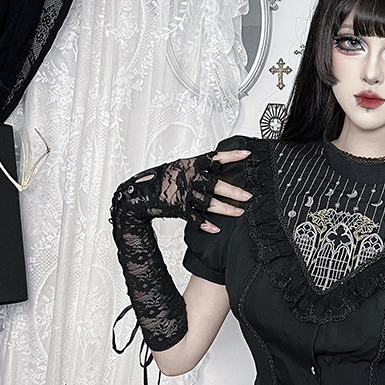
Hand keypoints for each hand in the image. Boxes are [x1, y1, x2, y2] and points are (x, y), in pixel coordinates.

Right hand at [116, 149, 251, 229]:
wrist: (137, 194)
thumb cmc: (159, 180)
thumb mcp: (178, 168)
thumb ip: (196, 170)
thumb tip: (216, 170)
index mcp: (189, 164)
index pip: (214, 158)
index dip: (231, 156)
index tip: (246, 155)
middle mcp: (189, 177)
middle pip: (216, 184)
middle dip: (234, 191)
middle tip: (248, 196)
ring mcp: (184, 193)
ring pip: (210, 202)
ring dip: (226, 209)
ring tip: (239, 212)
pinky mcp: (178, 207)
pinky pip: (195, 218)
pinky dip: (206, 224)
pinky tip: (215, 228)